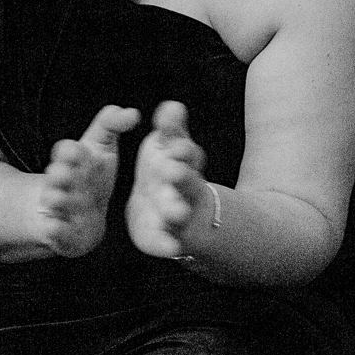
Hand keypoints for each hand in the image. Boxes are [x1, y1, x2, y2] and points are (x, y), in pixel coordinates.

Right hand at [35, 104, 140, 257]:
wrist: (80, 215)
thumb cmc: (91, 175)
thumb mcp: (100, 147)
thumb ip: (112, 124)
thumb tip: (133, 112)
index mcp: (71, 160)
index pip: (65, 151)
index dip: (69, 152)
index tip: (76, 151)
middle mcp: (62, 182)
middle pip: (57, 175)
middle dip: (59, 174)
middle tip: (63, 173)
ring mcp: (59, 207)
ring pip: (54, 202)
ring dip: (55, 200)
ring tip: (58, 200)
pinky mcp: (61, 233)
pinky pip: (55, 231)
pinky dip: (54, 229)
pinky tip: (56, 228)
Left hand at [127, 101, 213, 259]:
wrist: (173, 212)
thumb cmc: (170, 173)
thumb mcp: (169, 149)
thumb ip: (170, 129)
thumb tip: (173, 105)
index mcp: (184, 164)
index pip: (187, 153)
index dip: (182, 148)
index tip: (176, 144)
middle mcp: (185, 190)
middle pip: (188, 182)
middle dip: (182, 177)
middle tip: (173, 170)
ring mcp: (178, 214)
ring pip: (179, 213)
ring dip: (177, 211)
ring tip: (175, 212)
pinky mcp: (166, 237)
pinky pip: (168, 243)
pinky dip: (169, 245)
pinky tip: (169, 248)